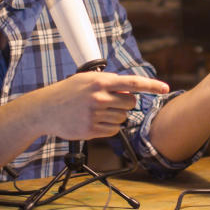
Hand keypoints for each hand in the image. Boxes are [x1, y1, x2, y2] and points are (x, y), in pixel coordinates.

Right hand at [31, 72, 169, 140]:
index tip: (165, 88)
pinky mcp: (91, 130)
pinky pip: (114, 130)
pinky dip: (110, 127)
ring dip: (116, 116)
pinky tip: (96, 121)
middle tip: (112, 102)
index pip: (132, 83)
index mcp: (100, 82)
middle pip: (131, 103)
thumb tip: (129, 91)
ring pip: (123, 118)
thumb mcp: (86, 79)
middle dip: (126, 103)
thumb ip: (108, 82)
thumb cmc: (67, 92)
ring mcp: (95, 114)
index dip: (151, 85)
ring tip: (98, 111)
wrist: (45, 109)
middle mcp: (99, 97)